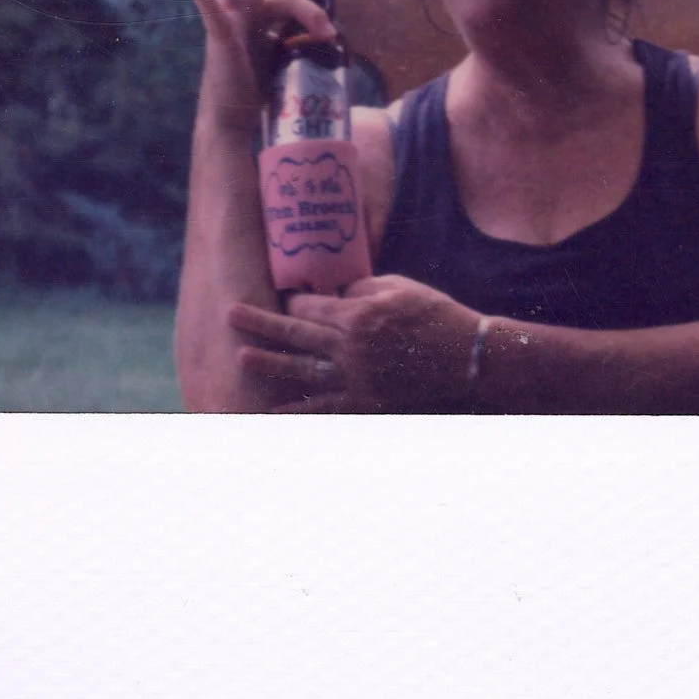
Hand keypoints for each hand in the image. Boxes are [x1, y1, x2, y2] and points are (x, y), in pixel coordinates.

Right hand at [181, 0, 334, 141]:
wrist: (232, 118)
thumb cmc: (254, 88)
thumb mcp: (285, 59)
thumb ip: (301, 41)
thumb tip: (332, 38)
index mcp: (260, 15)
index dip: (314, 14)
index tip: (331, 35)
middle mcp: (244, 10)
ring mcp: (229, 19)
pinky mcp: (219, 35)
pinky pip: (210, 10)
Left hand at [227, 276, 481, 412]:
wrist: (468, 358)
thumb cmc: (436, 316)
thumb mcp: (401, 288)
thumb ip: (363, 288)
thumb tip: (337, 292)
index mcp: (358, 315)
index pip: (312, 307)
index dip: (293, 301)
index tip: (282, 297)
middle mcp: (350, 348)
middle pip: (296, 334)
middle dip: (260, 323)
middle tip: (231, 314)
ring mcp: (356, 378)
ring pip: (301, 370)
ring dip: (269, 363)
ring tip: (242, 357)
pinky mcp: (365, 402)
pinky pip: (325, 407)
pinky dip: (299, 409)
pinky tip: (274, 410)